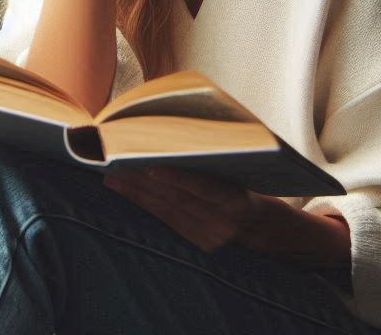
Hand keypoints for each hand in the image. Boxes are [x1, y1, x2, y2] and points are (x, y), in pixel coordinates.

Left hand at [103, 167, 272, 253]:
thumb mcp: (242, 173)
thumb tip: (180, 135)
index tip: (152, 167)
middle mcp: (223, 223)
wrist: (269, 226)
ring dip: (136, 193)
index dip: (178, 179)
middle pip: (177, 199)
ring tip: (112, 178)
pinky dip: (146, 203)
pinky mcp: (200, 244)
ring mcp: (211, 237)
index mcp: (239, 202)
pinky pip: (167, 220)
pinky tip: (127, 191)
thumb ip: (216, 163)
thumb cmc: (251, 187)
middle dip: (143, 182)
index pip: (205, 189)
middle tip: (115, 165)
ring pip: (167, 210)